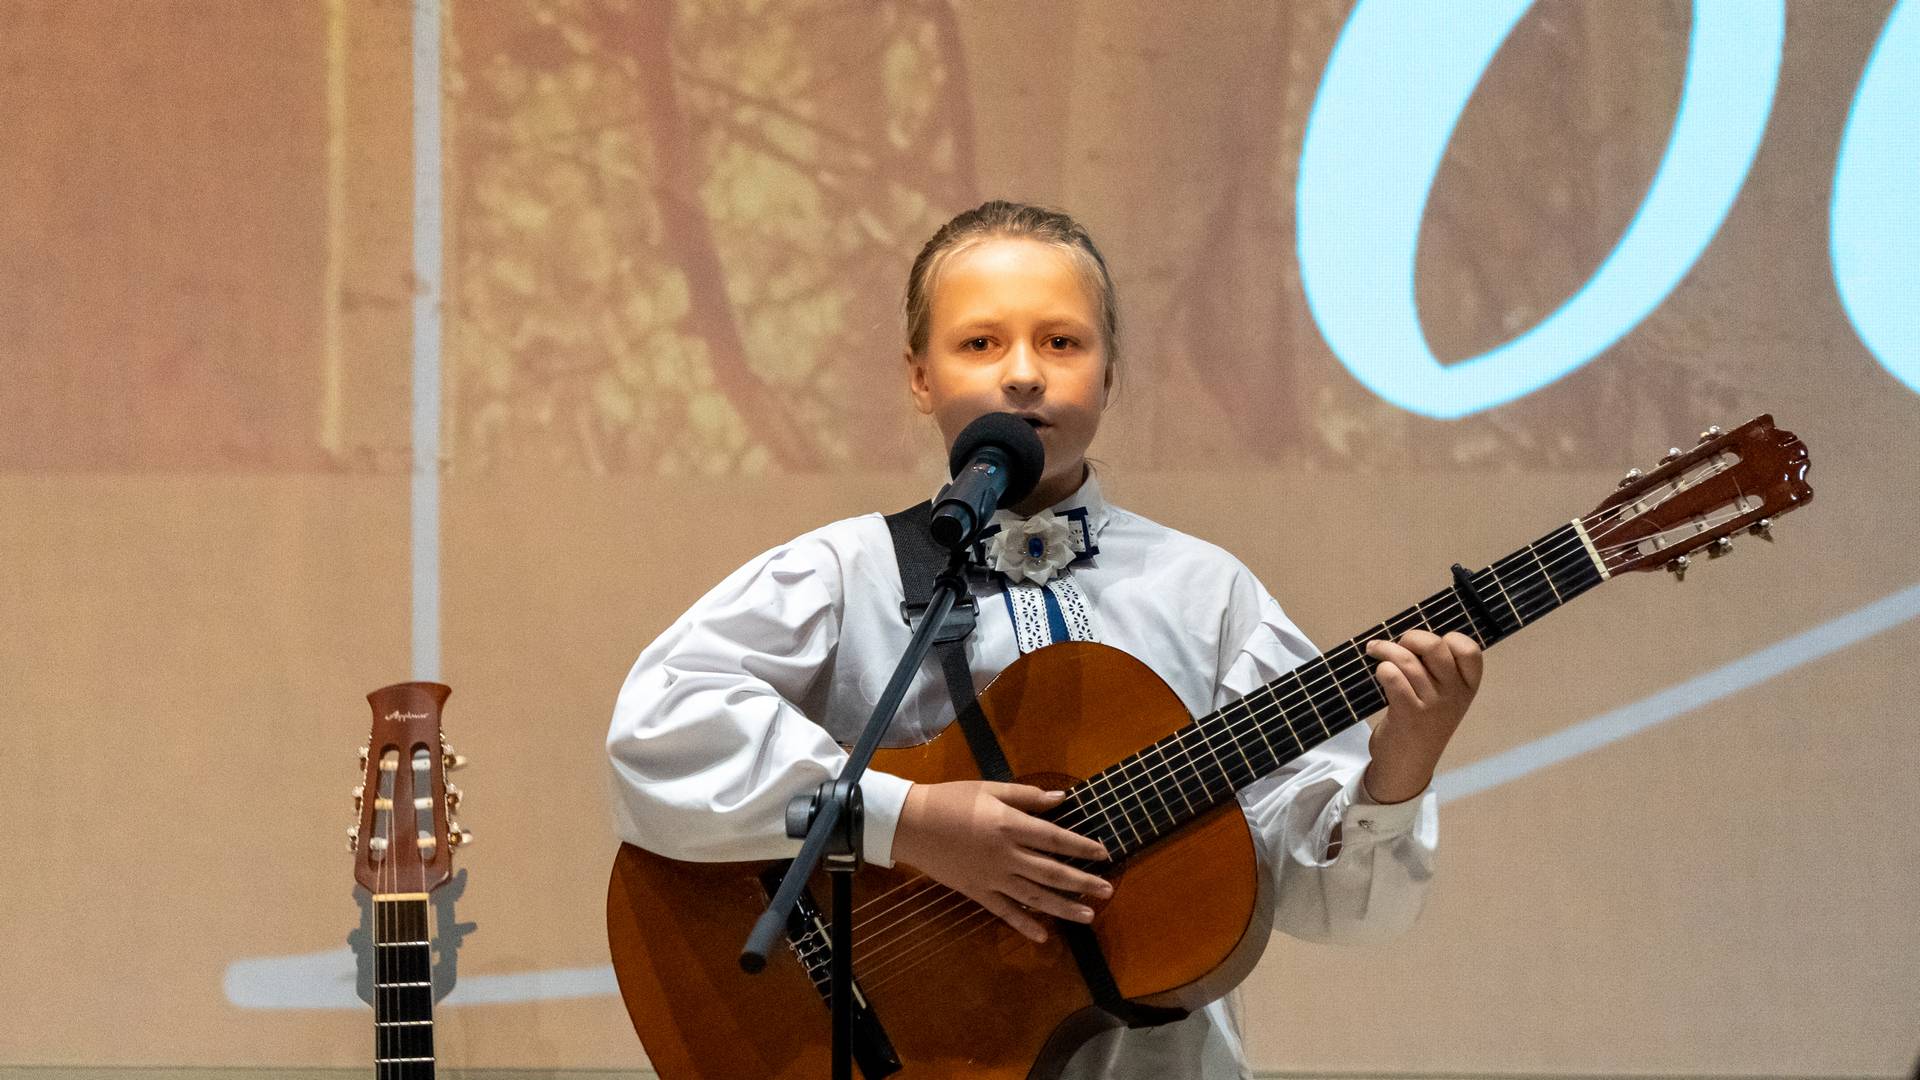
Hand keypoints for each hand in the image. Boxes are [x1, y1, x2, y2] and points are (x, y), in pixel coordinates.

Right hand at [890, 780, 1111, 943]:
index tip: (1104, 853)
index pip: (1056, 839)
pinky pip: (1004, 911)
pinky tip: (1043, 936)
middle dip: (1082, 882)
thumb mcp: (989, 789)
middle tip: (1108, 890)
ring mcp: (992, 877)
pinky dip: (1024, 925)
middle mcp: (1006, 855)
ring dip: (1063, 907)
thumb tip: (1061, 799)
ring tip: (1089, 916)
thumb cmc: (951, 800)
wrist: (911, 824)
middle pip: (1052, 872)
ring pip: (1034, 896)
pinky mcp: (977, 892)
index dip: (1082, 847)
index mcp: (1010, 825)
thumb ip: (1026, 796)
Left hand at [1361, 630, 1482, 802]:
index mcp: (1467, 687)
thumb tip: (1411, 638)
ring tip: (1374, 649)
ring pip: (1407, 661)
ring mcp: (1433, 706)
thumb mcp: (1443, 699)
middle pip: (1435, 647)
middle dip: (1412, 638)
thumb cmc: (1423, 723)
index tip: (1428, 648)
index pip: (1470, 651)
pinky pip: (1394, 677)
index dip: (1449, 639)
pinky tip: (1379, 672)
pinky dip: (1383, 669)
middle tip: (1398, 645)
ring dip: (1385, 649)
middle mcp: (1454, 695)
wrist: (1407, 766)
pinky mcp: (1408, 714)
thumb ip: (1437, 671)